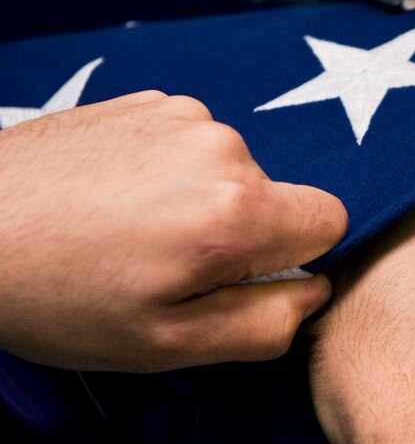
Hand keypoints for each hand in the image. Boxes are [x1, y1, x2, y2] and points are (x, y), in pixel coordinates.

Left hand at [0, 92, 347, 371]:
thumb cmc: (55, 294)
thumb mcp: (165, 344)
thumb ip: (264, 325)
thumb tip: (314, 291)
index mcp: (235, 210)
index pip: (330, 220)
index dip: (297, 258)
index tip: (237, 277)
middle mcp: (220, 146)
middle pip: (278, 196)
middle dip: (242, 233)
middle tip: (164, 265)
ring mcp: (181, 113)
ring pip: (234, 170)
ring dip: (202, 200)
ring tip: (128, 229)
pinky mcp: (147, 99)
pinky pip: (193, 142)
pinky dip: (168, 170)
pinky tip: (114, 196)